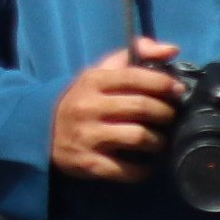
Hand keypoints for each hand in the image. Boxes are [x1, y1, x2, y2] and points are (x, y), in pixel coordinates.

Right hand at [52, 39, 180, 182]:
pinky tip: (144, 163)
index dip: (163, 83)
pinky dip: (144, 168)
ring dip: (159, 141)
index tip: (177, 90)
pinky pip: (129, 169)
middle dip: (166, 113)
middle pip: (143, 107)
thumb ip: (133, 56)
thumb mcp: (100, 73)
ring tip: (158, 140)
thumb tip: (171, 49)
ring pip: (140, 137)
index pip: (135, 76)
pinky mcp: (89, 163)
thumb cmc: (83, 100)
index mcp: (91, 81)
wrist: (42, 132)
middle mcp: (88, 107)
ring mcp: (87, 136)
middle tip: (170, 117)